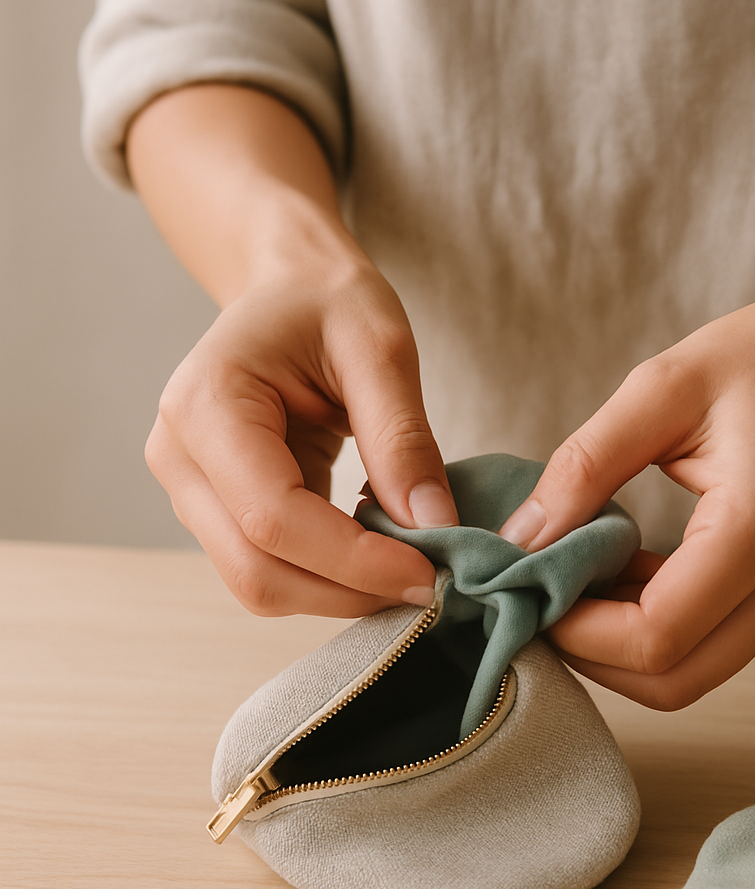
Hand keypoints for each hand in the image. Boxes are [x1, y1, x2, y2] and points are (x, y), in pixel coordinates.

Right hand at [146, 252, 457, 617]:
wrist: (290, 289)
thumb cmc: (329, 301)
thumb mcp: (381, 348)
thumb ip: (403, 439)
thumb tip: (434, 527)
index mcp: (207, 404)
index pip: (273, 517)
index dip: (354, 560)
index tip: (430, 573)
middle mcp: (179, 456)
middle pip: (256, 570)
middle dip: (348, 591)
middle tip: (430, 583)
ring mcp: (191, 489)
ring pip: (259, 583)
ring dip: (339, 593)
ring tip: (410, 567)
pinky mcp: (218, 508)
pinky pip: (270, 567)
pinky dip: (328, 577)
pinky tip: (379, 553)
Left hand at [499, 278, 754, 709]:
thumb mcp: (658, 391)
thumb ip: (584, 468)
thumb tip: (521, 541)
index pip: (657, 636)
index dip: (578, 633)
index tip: (525, 589)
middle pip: (672, 681)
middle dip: (591, 656)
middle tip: (538, 598)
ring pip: (687, 674)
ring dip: (617, 649)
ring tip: (569, 584)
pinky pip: (705, 644)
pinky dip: (648, 630)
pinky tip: (614, 576)